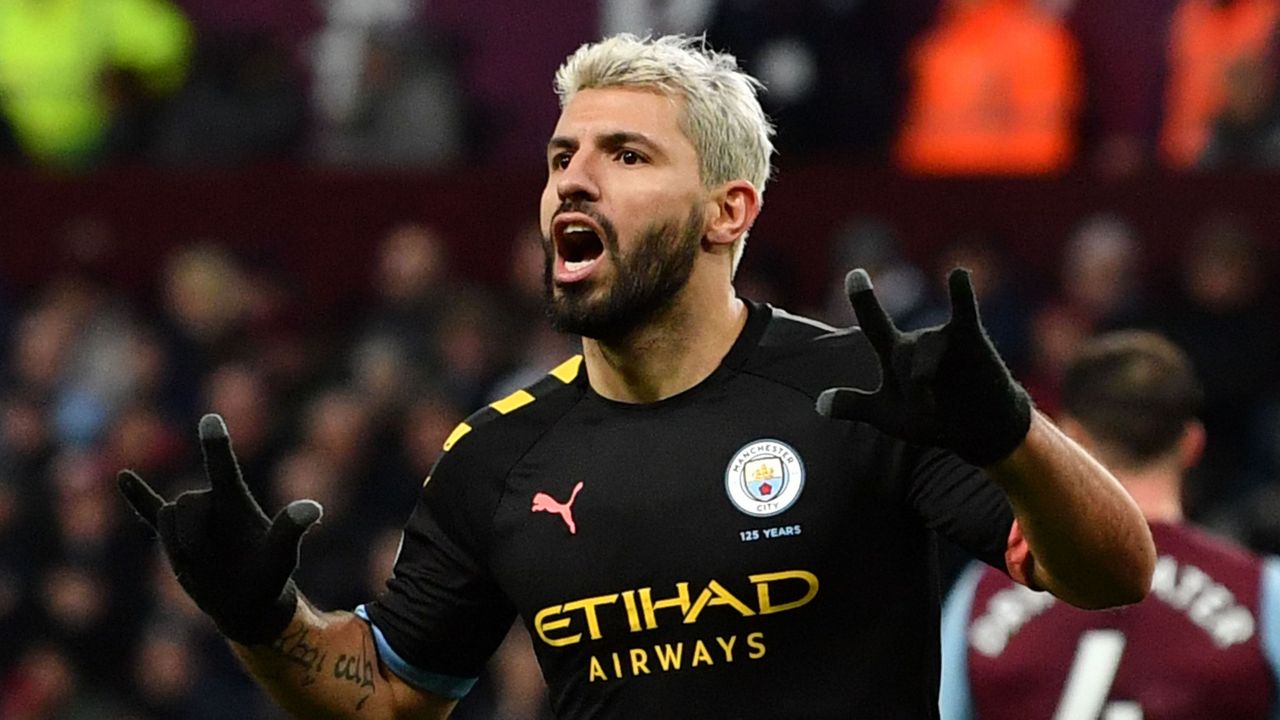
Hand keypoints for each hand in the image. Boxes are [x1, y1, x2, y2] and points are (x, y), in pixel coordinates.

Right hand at [118, 413, 321, 644]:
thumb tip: (313, 508)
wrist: (246, 602)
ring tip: (203, 564)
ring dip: (179, 547)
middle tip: (210, 561)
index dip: (216, 444)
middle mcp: (213, 502)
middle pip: (186, 503)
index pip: (223, 467)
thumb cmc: (269, 575)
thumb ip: (290, 530)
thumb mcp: (281, 556)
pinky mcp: (174, 535)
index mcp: (236, 500)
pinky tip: (123, 477)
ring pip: (167, 519)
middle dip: (192, 536)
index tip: (211, 420)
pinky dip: (137, 496)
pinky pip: (151, 510)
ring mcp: (192, 519)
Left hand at [816, 267, 1031, 465]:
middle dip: (909, 389)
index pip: (874, 322)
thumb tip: (819, 404)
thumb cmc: (931, 419)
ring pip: (924, 354)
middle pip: (899, 355)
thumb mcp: (887, 416)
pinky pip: (964, 311)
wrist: (977, 430)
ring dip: (926, 381)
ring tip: (935, 408)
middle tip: (922, 411)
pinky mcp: (970, 339)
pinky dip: (961, 294)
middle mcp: (917, 340)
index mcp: (895, 353)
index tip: (855, 272)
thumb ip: (854, 405)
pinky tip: (957, 274)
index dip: (863, 299)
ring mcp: (943, 337)